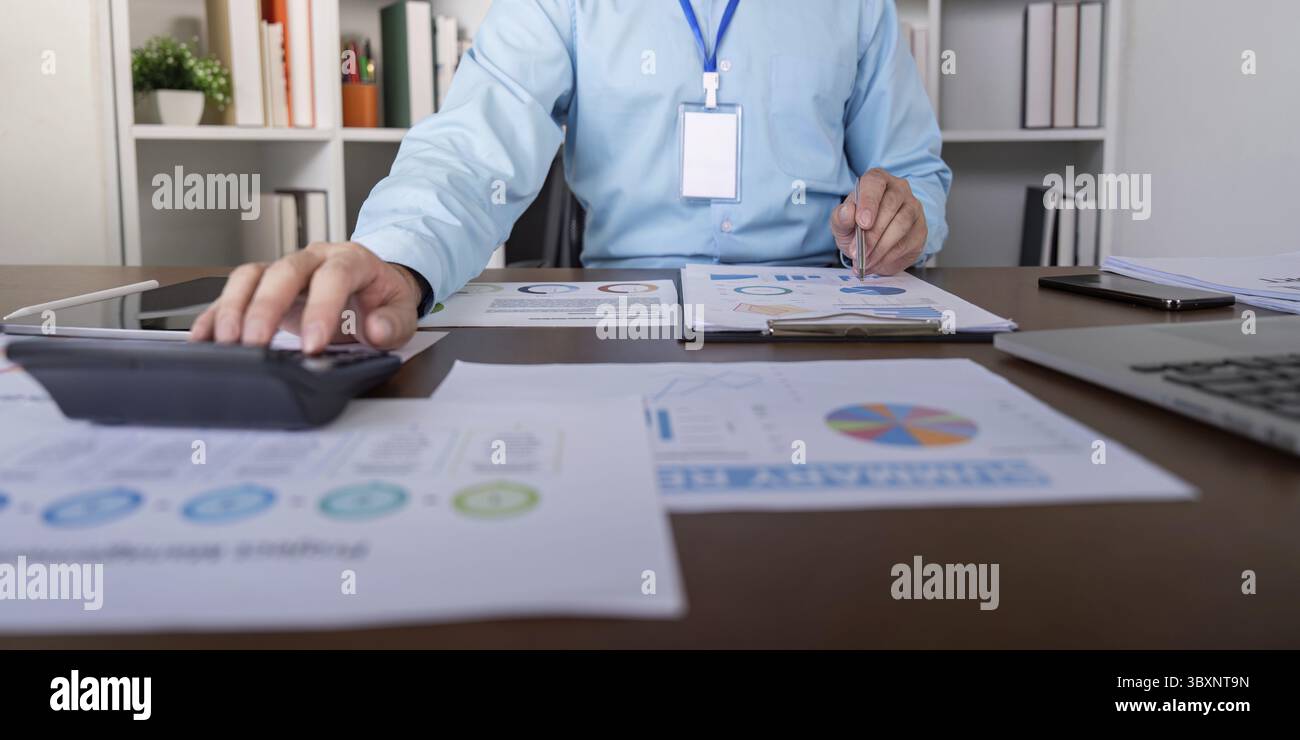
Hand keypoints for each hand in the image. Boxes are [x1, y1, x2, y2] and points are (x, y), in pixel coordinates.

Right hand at [189, 242, 422, 353]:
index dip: (322, 308)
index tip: (314, 343)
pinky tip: (206, 335)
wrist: (376, 283)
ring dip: (235, 307)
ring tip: (227, 341)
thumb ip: (393, 322)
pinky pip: (237, 292)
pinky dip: (218, 312)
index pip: (333, 276)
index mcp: (351, 259)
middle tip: (256, 342)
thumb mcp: (402, 311)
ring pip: (253, 275)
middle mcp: (314, 258)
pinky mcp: (266, 285)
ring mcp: (286, 268)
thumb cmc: (384, 297)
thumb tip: (376, 329)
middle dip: (266, 307)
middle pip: (284, 271)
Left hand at [831, 168, 927, 275]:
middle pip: (891, 205)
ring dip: (880, 247)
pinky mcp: (921, 230)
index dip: (869, 202)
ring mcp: (913, 208)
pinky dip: (888, 257)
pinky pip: (907, 243)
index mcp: (877, 180)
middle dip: (873, 233)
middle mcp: (899, 189)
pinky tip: (875, 264)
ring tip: (864, 262)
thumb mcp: (842, 223)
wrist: (873, 245)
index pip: (875, 182)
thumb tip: (847, 212)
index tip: (862, 223)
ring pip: (902, 224)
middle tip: (858, 253)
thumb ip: (841, 218)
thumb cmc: (856, 227)